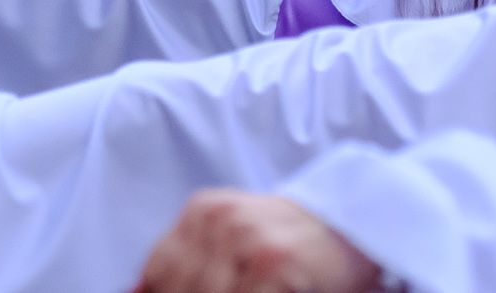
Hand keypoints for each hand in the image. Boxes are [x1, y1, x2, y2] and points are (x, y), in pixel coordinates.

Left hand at [135, 191, 382, 292]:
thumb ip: (188, 268)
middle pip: (178, 289)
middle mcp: (219, 219)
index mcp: (202, 211)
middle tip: (233, 289)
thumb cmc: (294, 246)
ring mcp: (245, 238)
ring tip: (254, 289)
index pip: (156, 275)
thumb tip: (136, 291)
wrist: (359, 227)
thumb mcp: (232, 243)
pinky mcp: (272, 263)